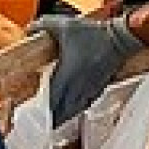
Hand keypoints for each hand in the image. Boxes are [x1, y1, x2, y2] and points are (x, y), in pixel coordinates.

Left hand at [29, 12, 143, 123]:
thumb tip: (28, 28)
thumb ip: (45, 25)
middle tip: (48, 123)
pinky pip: (88, 101)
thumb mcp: (65, 25)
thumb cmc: (92, 32)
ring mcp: (90, 86)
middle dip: (56, 115)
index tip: (41, 114)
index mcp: (67, 72)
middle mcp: (78, 83)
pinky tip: (77, 108)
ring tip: (60, 122)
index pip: (54, 96)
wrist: (120, 38)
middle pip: (65, 106)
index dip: (48, 107)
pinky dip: (80, 107)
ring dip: (68, 114)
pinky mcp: (101, 85)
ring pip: (77, 106)